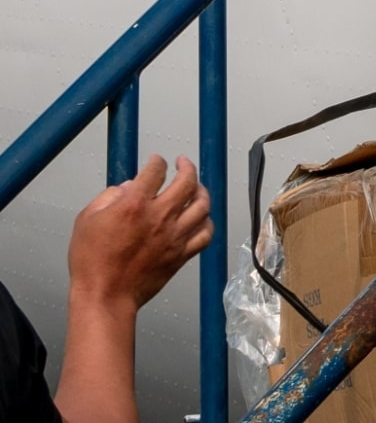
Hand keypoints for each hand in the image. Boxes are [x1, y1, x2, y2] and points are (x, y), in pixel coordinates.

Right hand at [69, 155, 212, 313]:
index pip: (156, 171)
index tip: (156, 161)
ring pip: (202, 205)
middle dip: (187, 167)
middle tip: (183, 164)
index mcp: (135, 205)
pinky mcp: (181, 254)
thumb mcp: (86, 220)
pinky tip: (201, 218)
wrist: (105, 296)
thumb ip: (108, 197)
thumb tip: (128, 187)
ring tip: (196, 188)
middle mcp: (160, 217)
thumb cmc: (92, 263)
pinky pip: (205, 234)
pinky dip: (207, 223)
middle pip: (187, 182)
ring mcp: (174, 236)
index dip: (157, 162)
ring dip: (201, 192)